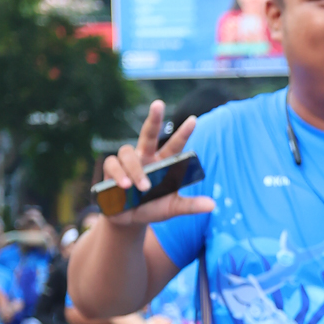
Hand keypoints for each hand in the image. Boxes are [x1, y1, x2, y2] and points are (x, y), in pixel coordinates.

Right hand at [99, 100, 215, 227]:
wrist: (130, 220)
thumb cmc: (153, 207)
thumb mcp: (173, 208)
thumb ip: (190, 205)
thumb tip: (212, 205)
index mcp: (163, 162)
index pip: (175, 145)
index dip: (183, 133)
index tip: (194, 119)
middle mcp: (146, 157)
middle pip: (148, 133)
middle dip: (154, 119)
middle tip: (159, 104)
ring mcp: (127, 162)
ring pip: (127, 152)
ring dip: (135, 169)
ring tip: (143, 187)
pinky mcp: (111, 170)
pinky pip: (112, 164)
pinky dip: (118, 174)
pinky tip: (124, 186)